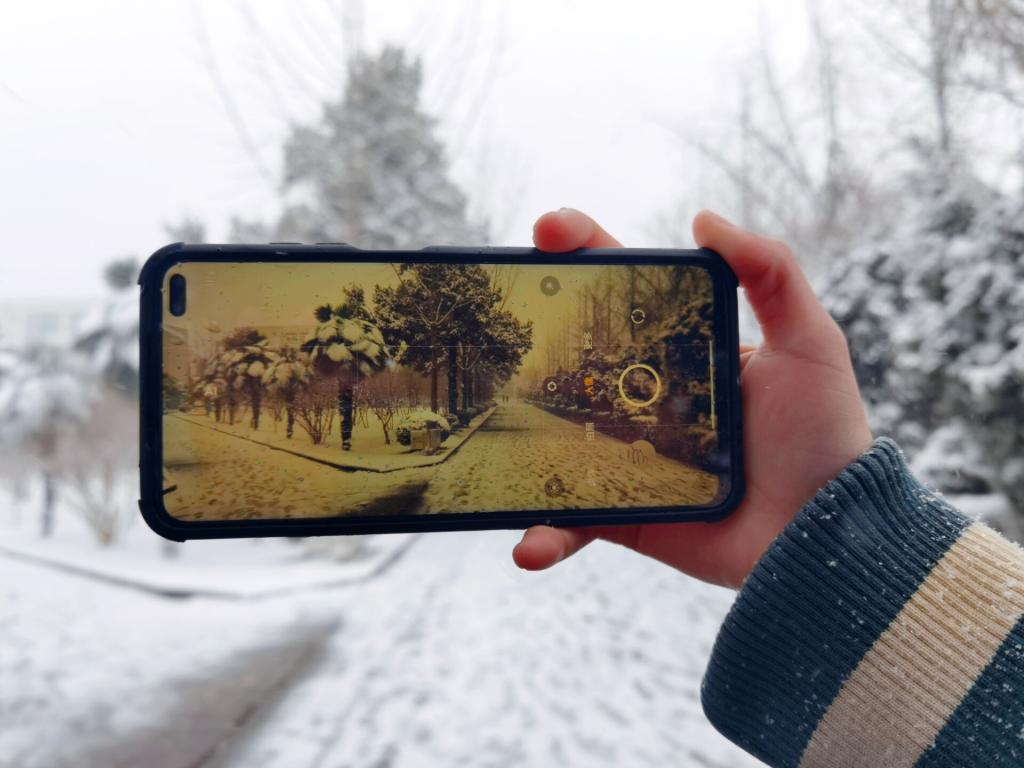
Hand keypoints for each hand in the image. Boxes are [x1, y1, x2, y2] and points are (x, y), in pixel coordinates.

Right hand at [512, 208, 872, 587]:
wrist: (826, 537)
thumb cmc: (824, 437)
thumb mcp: (809, 343)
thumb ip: (770, 273)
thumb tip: (702, 218)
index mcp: (682, 355)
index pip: (624, 295)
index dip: (585, 255)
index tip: (548, 229)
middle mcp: (645, 400)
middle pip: (574, 355)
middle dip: (530, 327)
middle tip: (501, 302)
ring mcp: (627, 459)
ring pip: (555, 437)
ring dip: (515, 431)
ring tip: (484, 418)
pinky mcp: (625, 515)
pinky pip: (574, 522)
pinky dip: (545, 535)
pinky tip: (526, 547)